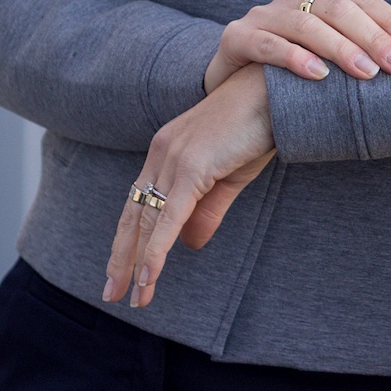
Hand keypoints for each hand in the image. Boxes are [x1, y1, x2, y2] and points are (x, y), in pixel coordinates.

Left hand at [107, 65, 276, 308]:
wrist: (279, 90)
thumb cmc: (261, 125)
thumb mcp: (231, 176)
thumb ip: (207, 210)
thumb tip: (188, 245)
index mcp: (167, 150)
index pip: (138, 201)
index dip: (128, 238)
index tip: (122, 270)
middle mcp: (162, 152)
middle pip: (132, 214)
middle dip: (121, 258)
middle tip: (111, 294)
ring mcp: (174, 158)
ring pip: (146, 221)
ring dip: (137, 265)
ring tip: (134, 299)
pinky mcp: (192, 167)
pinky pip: (168, 219)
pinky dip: (156, 252)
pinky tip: (149, 278)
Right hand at [202, 0, 390, 95]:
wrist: (227, 98)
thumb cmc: (290, 83)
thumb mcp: (326, 67)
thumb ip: (358, 60)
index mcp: (320, 3)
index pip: (361, 3)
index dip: (390, 20)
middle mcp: (293, 2)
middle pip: (338, 10)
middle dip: (372, 36)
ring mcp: (263, 17)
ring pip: (305, 23)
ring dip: (339, 47)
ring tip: (366, 71)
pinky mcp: (235, 37)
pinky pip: (266, 44)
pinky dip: (294, 57)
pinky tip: (318, 74)